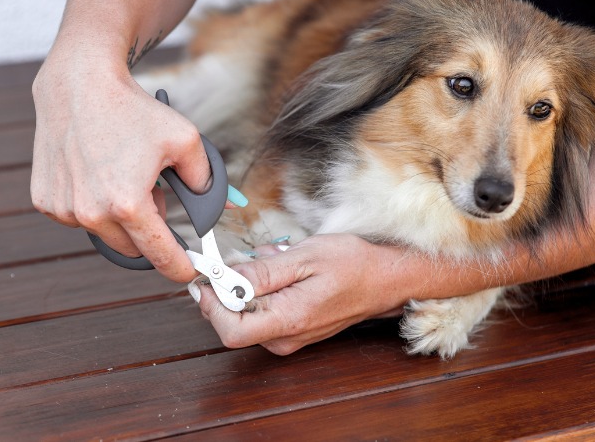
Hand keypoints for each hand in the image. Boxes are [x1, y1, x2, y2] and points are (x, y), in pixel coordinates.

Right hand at [31, 51, 210, 282]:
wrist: (78, 84)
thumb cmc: (132, 111)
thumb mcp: (184, 139)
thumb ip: (206, 179)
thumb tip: (222, 205)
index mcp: (128, 204)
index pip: (160, 255)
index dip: (178, 267)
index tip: (188, 273)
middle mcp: (91, 213)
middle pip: (133, 248)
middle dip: (149, 231)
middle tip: (155, 197)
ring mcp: (64, 209)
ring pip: (104, 233)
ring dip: (119, 218)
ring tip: (124, 178)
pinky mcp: (46, 200)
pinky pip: (78, 217)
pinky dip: (92, 205)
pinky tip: (95, 174)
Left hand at [195, 234, 408, 354]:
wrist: (384, 280)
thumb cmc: (352, 265)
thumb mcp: (305, 257)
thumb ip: (262, 272)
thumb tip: (225, 279)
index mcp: (287, 320)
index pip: (228, 330)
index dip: (211, 304)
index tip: (210, 276)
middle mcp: (284, 337)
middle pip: (231, 322)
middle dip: (229, 287)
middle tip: (248, 258)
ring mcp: (287, 337)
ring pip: (245, 313)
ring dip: (249, 283)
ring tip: (277, 260)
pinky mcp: (290, 331)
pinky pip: (260, 311)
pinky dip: (262, 288)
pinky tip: (283, 270)